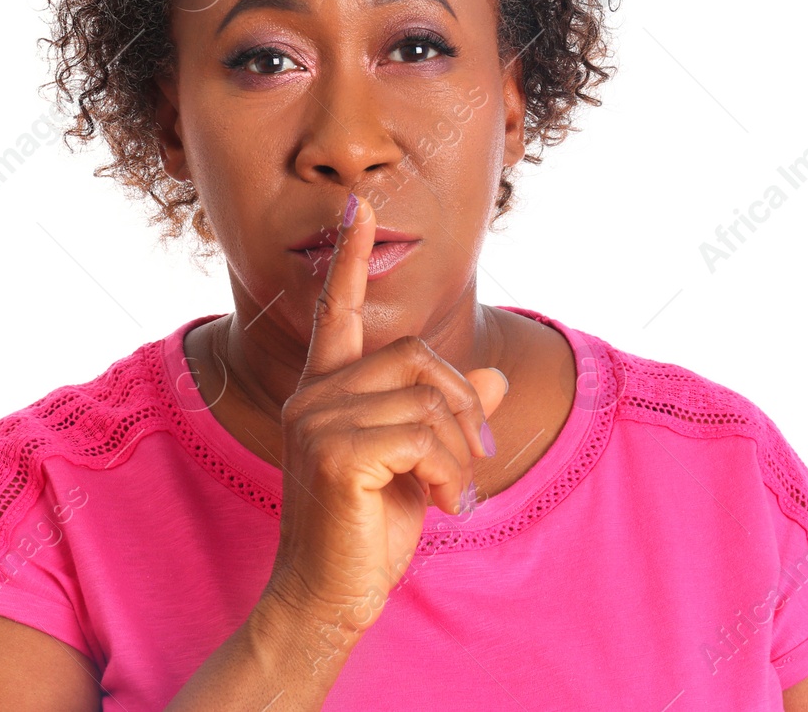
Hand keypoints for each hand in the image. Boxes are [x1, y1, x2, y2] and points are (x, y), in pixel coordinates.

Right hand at [260, 191, 508, 650]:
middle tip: (474, 457)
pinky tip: (445, 505)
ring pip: (429, 400)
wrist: (328, 599)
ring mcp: (319, 420)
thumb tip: (492, 375)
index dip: (349, 259)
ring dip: (461, 452)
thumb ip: (447, 416)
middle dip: (463, 405)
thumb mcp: (421, 467)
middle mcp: (315, 395)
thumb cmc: (367, 535)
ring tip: (456, 493)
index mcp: (326, 391)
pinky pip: (424, 437)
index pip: (336, 311)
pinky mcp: (337, 452)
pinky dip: (451, 473)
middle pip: (418, 355)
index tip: (359, 209)